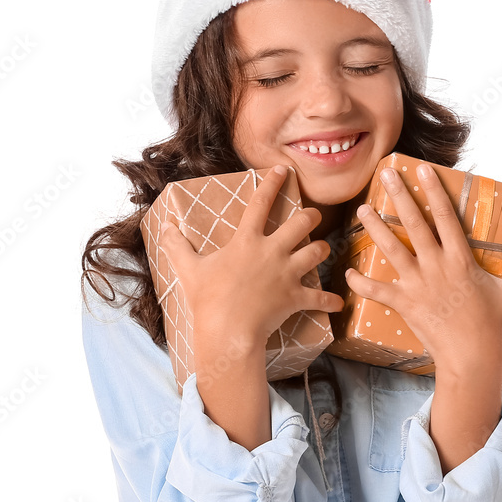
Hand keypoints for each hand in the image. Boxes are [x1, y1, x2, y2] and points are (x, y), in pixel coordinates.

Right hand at [157, 165, 344, 346]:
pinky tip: (338, 303)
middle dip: (311, 216)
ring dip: (322, 250)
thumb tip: (163, 226)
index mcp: (247, 241)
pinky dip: (330, 301)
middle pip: (302, 223)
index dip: (272, 183)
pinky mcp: (295, 298)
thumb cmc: (207, 300)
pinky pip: (320, 298)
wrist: (228, 331)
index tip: (282, 170)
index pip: (261, 203)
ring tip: (322, 250)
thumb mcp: (188, 269)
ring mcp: (287, 274)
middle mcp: (272, 252)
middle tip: (312, 216)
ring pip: (317, 252)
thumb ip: (176, 245)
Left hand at [344, 163, 501, 374]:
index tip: (422, 170)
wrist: (471, 355)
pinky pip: (378, 291)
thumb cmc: (492, 324)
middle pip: (414, 224)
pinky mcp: (404, 303)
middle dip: (399, 196)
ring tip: (362, 209)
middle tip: (385, 175)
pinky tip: (348, 273)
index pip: (445, 216)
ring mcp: (417, 284)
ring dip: (375, 228)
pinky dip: (361, 283)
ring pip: (392, 249)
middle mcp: (436, 265)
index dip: (434, 191)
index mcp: (461, 258)